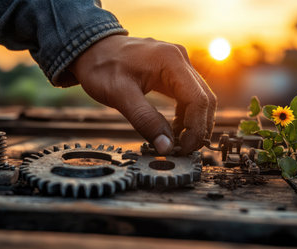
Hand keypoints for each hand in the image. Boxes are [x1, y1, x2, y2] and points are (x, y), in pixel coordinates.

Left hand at [68, 35, 216, 154]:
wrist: (91, 49)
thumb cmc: (101, 66)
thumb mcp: (119, 95)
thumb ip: (145, 120)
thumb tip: (166, 147)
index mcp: (170, 60)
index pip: (198, 99)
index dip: (196, 128)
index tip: (183, 149)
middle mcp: (180, 58)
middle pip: (205, 98)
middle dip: (198, 128)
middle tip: (183, 150)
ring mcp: (178, 63)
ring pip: (199, 97)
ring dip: (194, 122)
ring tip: (177, 142)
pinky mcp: (173, 70)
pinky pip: (188, 94)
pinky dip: (185, 114)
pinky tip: (173, 128)